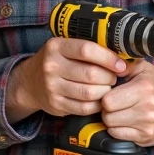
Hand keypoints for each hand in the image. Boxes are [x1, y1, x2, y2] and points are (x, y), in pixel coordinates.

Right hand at [7, 37, 126, 123]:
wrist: (30, 82)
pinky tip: (99, 99)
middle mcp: (51, 66)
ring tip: (107, 87)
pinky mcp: (56, 104)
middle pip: (90, 74)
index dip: (108, 58)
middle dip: (109, 77)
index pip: (86, 50)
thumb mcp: (66, 47)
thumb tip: (122, 54)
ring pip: (89, 93)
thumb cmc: (57, 61)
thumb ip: (89, 47)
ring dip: (105, 91)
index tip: (120, 64)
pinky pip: (84, 108)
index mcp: (56, 46)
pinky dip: (97, 105)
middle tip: (114, 77)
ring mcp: (52, 87)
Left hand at [100, 59, 153, 146]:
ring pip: (111, 126)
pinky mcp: (145, 136)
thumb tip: (108, 64)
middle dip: (106, 109)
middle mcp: (147, 107)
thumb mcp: (143, 69)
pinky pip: (117, 135)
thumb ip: (125, 64)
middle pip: (107, 115)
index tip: (110, 93)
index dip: (105, 96)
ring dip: (111, 119)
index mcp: (144, 87)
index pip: (108, 100)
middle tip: (113, 104)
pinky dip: (117, 129)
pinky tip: (125, 121)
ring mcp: (147, 124)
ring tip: (119, 111)